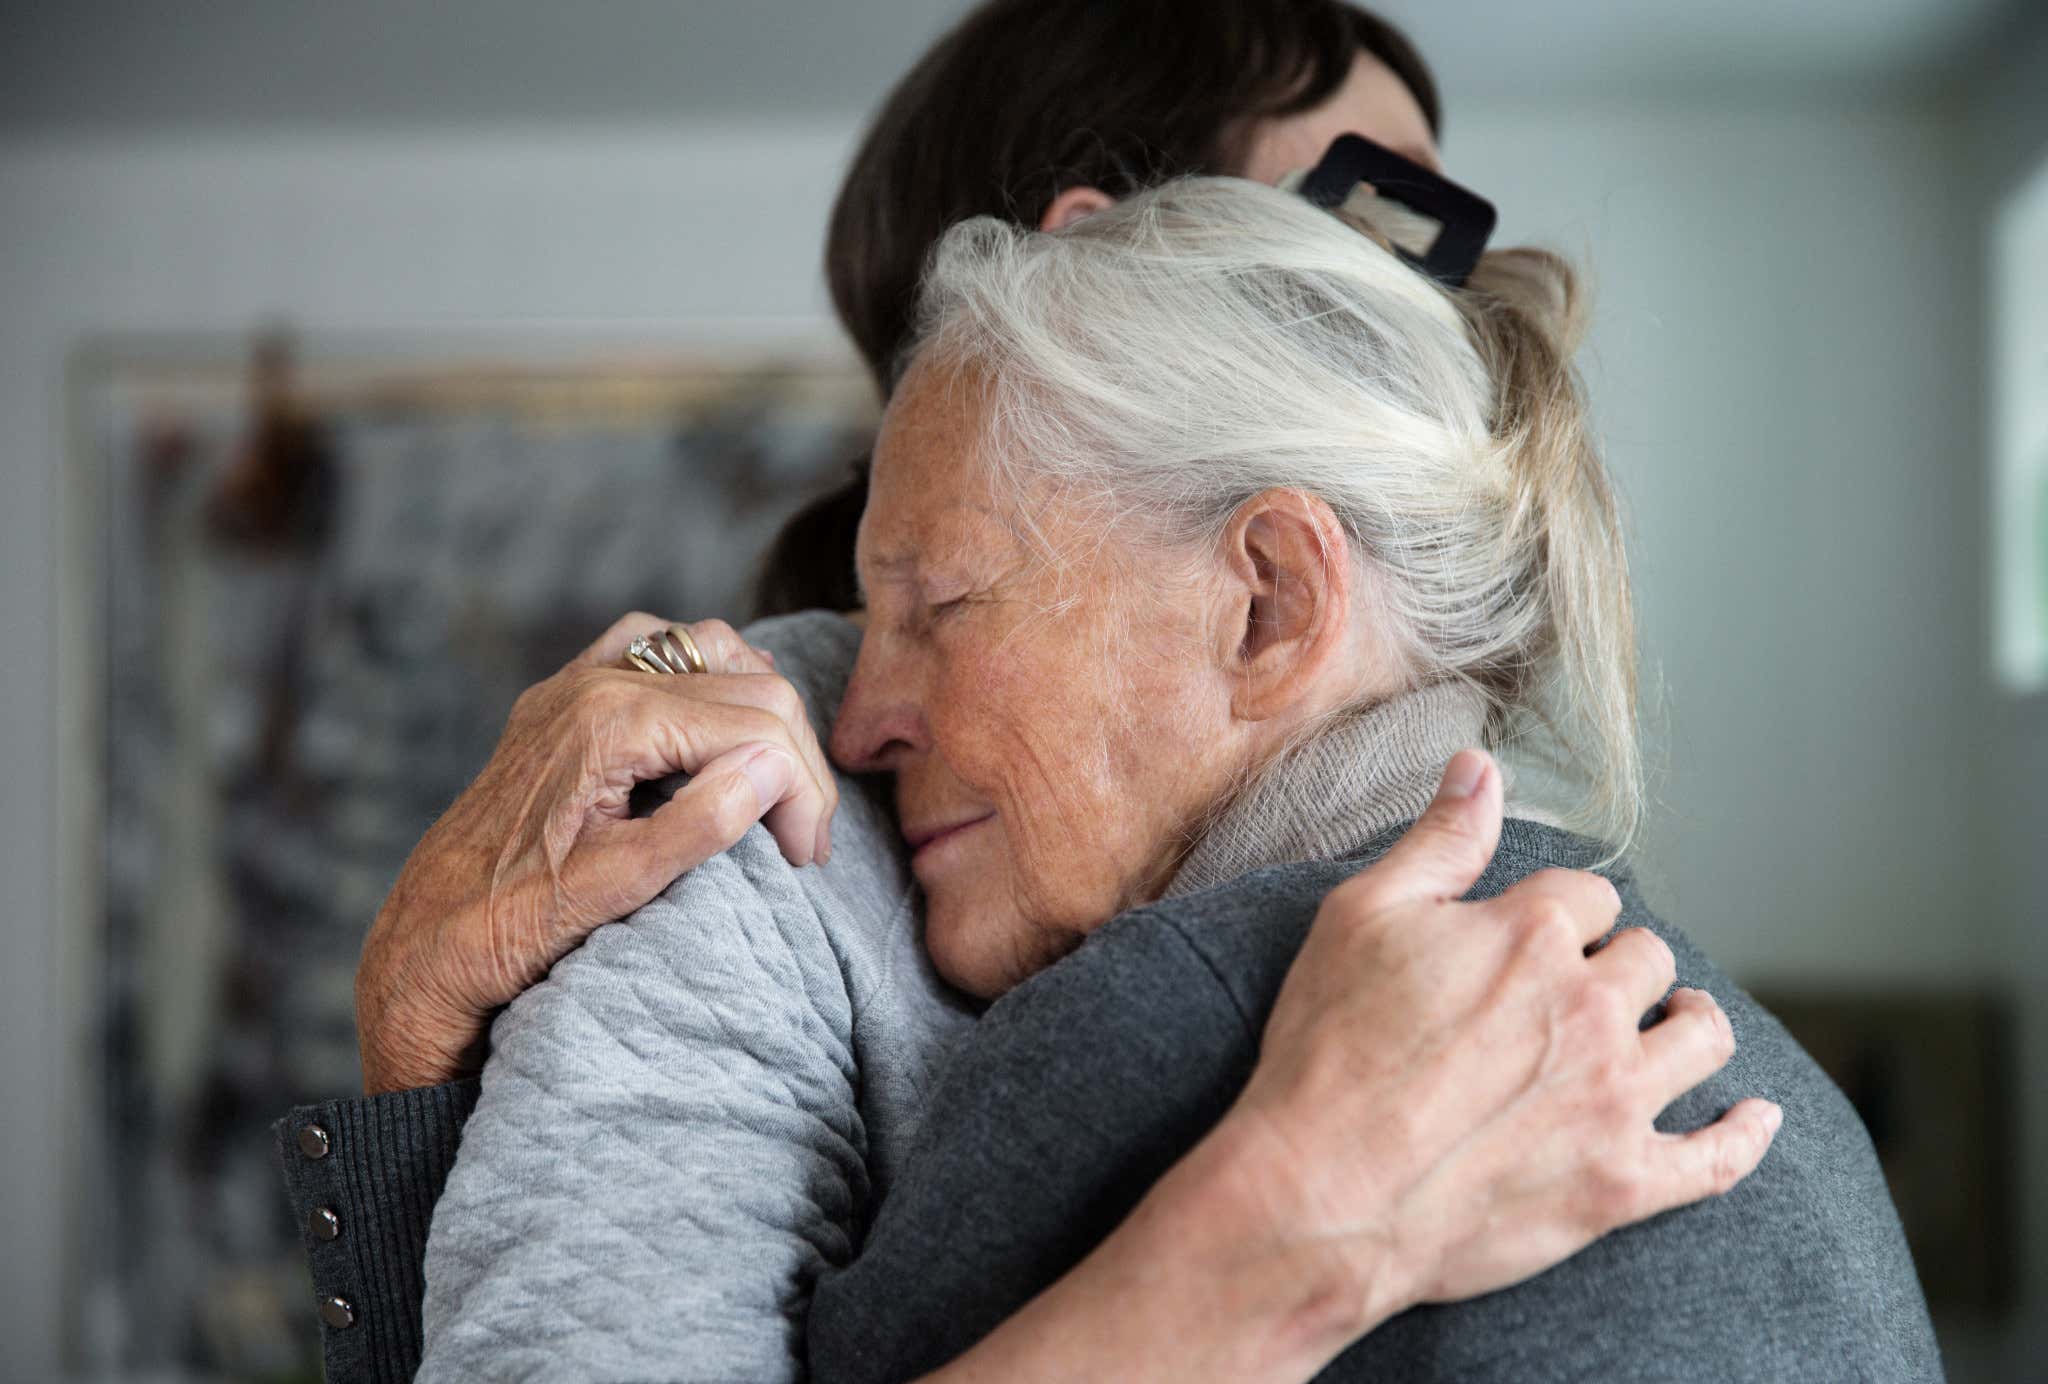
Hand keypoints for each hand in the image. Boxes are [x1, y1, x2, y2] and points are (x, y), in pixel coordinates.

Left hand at [354, 613, 839, 1093]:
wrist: (422, 941)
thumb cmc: (509, 926)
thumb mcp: (617, 888)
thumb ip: (701, 823)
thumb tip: (773, 768)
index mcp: (613, 721)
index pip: (759, 726)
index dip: (802, 791)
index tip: (804, 860)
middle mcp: (595, 683)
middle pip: (752, 688)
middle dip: (793, 763)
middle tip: (802, 844)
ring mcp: (576, 684)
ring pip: (713, 652)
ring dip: (760, 715)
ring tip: (773, 790)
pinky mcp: (565, 699)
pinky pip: (658, 650)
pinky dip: (706, 679)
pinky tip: (717, 731)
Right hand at [1211, 748, 1778, 1358]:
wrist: (1322, 1192)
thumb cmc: (1328, 1049)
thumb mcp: (1361, 917)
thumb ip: (1438, 840)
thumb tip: (1479, 765)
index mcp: (1532, 933)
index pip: (1588, 897)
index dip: (1563, 915)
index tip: (1536, 937)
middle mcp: (1590, 1007)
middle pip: (1648, 960)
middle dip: (1620, 967)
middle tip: (1584, 991)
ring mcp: (1614, 1098)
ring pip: (1700, 1038)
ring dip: (1689, 1023)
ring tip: (1675, 1024)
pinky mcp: (1621, 1182)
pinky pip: (1718, 1158)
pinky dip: (1746, 1134)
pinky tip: (1756, 1115)